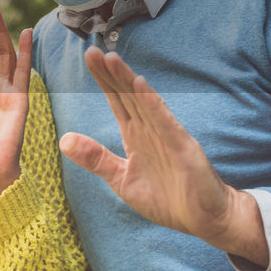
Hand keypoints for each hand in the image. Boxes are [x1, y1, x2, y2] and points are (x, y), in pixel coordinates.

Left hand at [58, 47, 268, 265]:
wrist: (206, 219)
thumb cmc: (167, 199)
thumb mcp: (121, 180)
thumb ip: (96, 159)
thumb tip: (64, 140)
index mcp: (136, 136)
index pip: (117, 101)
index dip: (104, 80)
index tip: (89, 58)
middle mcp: (151, 130)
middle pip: (127, 96)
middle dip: (110, 73)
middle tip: (91, 51)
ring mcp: (168, 135)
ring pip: (143, 102)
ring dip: (128, 80)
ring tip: (112, 59)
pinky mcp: (182, 147)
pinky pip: (164, 121)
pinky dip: (152, 103)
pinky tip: (140, 85)